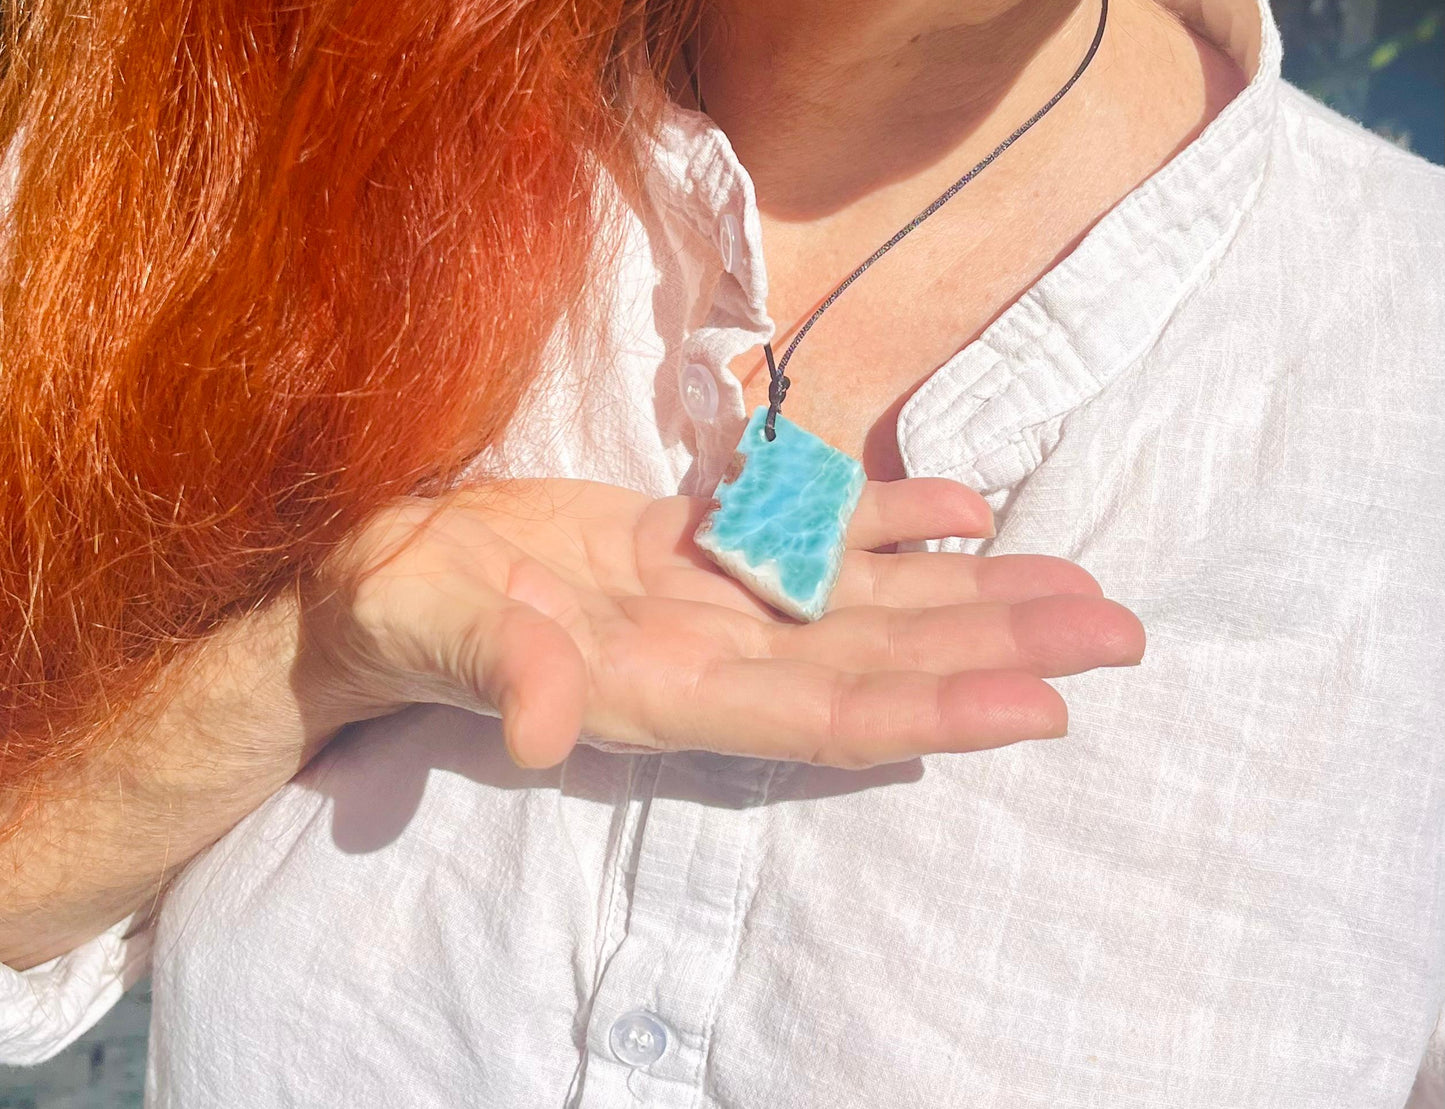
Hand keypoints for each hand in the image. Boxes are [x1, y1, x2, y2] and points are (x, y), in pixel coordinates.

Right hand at [301, 477, 1144, 769]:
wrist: (397, 581)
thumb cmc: (407, 614)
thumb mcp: (436, 633)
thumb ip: (500, 673)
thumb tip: (543, 719)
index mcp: (670, 689)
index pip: (826, 712)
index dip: (935, 709)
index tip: (1045, 702)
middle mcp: (718, 656)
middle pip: (883, 659)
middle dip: (999, 648)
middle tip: (1120, 634)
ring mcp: (719, 603)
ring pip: (870, 602)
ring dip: (975, 593)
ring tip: (1078, 583)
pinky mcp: (702, 547)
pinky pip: (814, 537)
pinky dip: (891, 522)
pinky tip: (966, 509)